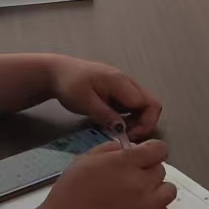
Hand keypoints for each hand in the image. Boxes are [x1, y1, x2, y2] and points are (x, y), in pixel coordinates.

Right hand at [31, 139, 175, 208]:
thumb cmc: (69, 194)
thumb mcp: (84, 161)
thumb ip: (109, 150)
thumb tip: (127, 149)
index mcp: (125, 163)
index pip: (159, 149)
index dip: (151, 151)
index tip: (141, 157)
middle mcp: (141, 182)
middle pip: (161, 170)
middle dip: (148, 170)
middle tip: (129, 179)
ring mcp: (146, 206)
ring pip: (168, 191)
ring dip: (156, 190)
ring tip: (138, 195)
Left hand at [47, 57, 162, 139]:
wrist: (57, 72)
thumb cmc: (69, 84)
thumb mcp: (85, 103)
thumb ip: (106, 115)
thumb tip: (123, 129)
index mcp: (120, 82)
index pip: (148, 103)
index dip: (145, 123)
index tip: (130, 136)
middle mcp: (127, 82)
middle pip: (151, 103)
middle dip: (145, 122)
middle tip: (128, 136)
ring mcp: (124, 85)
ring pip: (143, 105)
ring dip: (138, 121)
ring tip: (121, 131)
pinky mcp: (119, 91)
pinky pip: (133, 105)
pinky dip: (130, 116)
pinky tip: (116, 123)